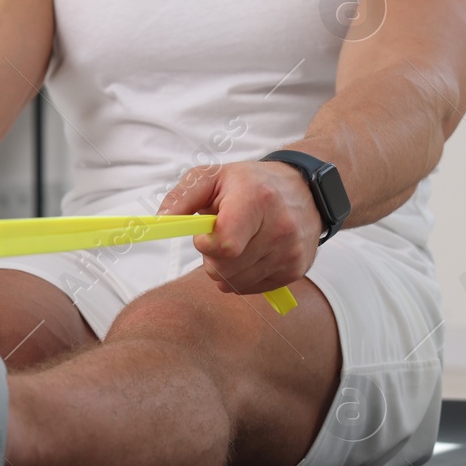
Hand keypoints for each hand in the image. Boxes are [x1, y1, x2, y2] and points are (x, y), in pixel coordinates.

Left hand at [158, 161, 322, 296]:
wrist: (303, 189)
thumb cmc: (249, 183)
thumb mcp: (212, 176)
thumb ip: (182, 197)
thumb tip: (161, 221)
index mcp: (257, 200)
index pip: (225, 246)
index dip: (205, 245)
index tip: (204, 234)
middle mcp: (280, 228)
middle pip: (225, 268)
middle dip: (211, 256)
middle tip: (221, 235)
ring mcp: (291, 252)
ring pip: (234, 282)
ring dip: (224, 268)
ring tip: (237, 243)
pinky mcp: (296, 270)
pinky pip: (249, 288)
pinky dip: (240, 275)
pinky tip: (249, 254)